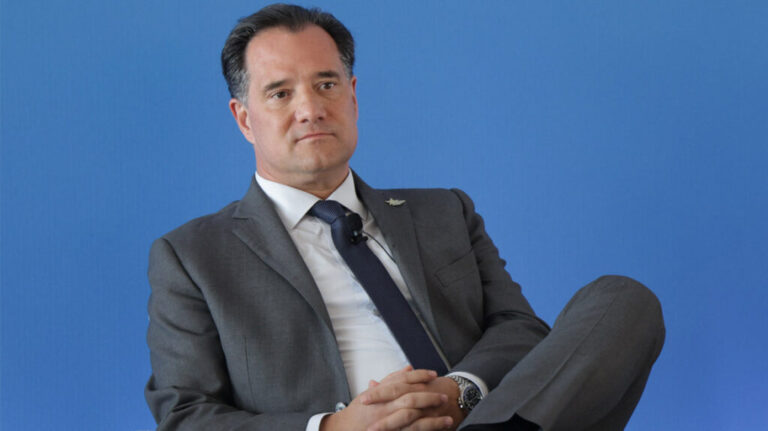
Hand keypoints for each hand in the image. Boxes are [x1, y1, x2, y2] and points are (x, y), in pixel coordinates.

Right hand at [321, 366, 454, 430]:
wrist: (343, 430)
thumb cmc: (357, 412)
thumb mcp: (372, 393)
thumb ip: (390, 380)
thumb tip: (408, 368)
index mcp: (380, 394)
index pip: (403, 381)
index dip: (420, 376)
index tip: (434, 375)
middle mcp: (384, 407)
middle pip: (411, 398)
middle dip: (430, 397)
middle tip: (444, 397)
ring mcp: (387, 422)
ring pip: (413, 418)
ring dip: (433, 420)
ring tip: (449, 419)